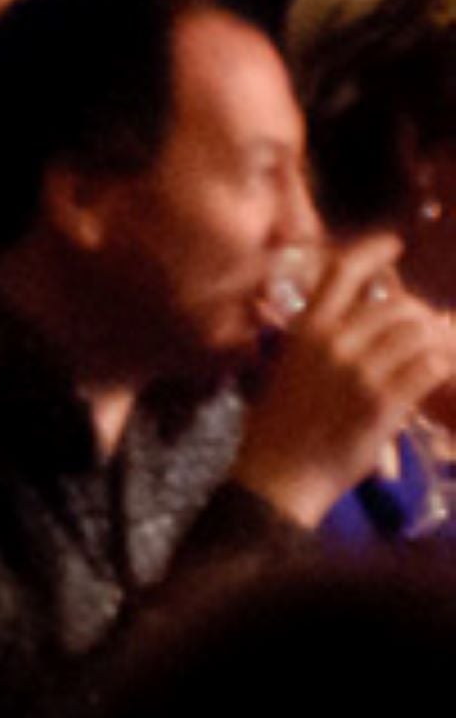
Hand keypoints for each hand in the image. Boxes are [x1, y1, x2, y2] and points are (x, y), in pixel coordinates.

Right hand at [235, 235, 455, 526]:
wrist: (278, 473)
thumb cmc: (278, 424)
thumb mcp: (288, 368)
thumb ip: (318, 341)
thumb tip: (356, 318)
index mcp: (305, 331)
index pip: (342, 272)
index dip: (373, 251)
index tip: (394, 244)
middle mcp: (333, 343)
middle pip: (397, 306)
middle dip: (420, 314)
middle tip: (427, 327)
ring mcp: (361, 372)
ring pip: (420, 333)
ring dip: (436, 340)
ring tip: (435, 351)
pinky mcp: (386, 402)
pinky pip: (430, 368)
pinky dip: (441, 367)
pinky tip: (437, 374)